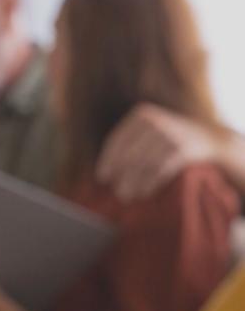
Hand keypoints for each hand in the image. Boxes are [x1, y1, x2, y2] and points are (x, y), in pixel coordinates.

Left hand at [97, 103, 220, 200]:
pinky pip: (160, 169)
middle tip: (116, 192)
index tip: (102, 177)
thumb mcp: (150, 129)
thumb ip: (130, 142)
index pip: (118, 139)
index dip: (108, 160)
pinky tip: (143, 192)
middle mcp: (155, 122)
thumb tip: (104, 169)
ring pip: (144, 163)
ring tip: (126, 195)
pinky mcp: (184, 149)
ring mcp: (171, 134)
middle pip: (130, 153)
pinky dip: (150, 182)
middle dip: (121, 175)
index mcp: (142, 115)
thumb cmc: (170, 137)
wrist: (210, 137)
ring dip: (134, 182)